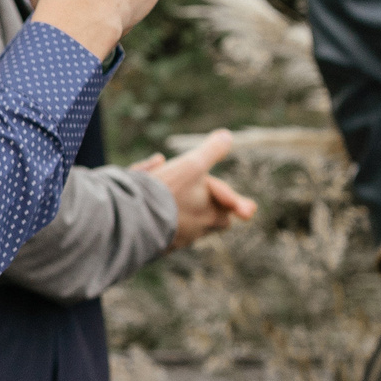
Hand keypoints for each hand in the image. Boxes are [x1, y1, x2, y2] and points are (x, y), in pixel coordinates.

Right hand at [131, 128, 259, 249]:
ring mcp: (178, 240)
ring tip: (168, 192)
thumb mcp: (192, 164)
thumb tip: (228, 136)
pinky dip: (161, 217)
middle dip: (207, 206)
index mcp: (213, 215)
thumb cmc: (167, 190)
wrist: (133, 218)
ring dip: (181, 208)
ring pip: (187, 224)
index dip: (235, 201)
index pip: (231, 209)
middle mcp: (199, 231)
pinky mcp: (158, 245)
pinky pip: (166, 230)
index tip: (248, 207)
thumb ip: (212, 150)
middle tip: (202, 194)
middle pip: (213, 220)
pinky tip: (149, 203)